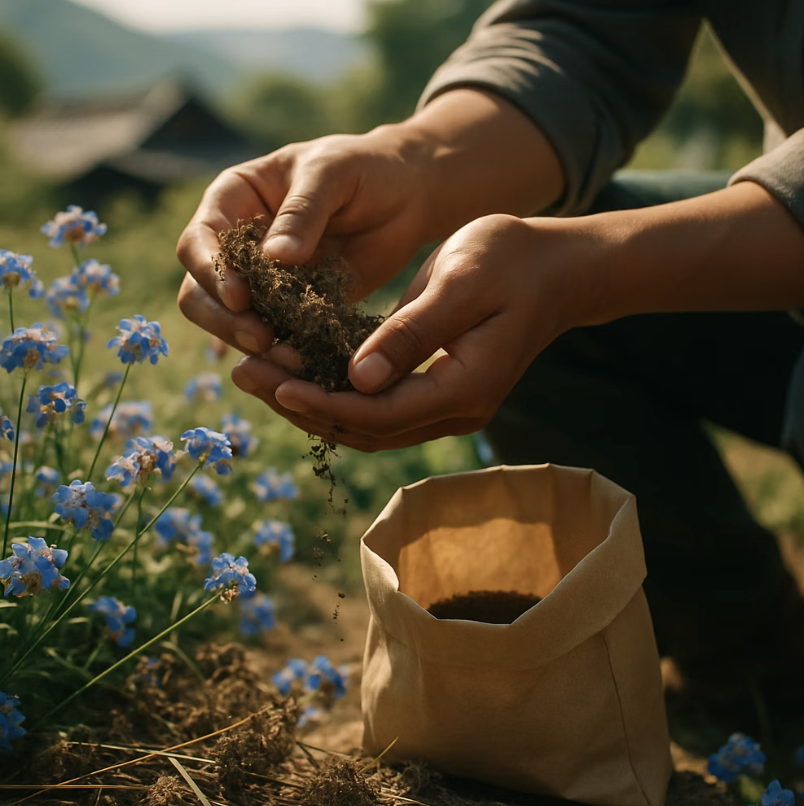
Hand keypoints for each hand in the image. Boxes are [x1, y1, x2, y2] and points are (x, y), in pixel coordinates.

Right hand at [176, 127, 434, 356]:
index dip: (210, 272)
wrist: (407, 195)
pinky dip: (286, 351)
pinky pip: (278, 334)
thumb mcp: (332, 173)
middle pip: (201, 291)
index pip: (199, 241)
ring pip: (232, 321)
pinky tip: (307, 363)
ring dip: (251, 343)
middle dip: (225, 319)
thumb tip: (274, 257)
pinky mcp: (295, 308)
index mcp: (233, 201)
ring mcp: (264, 280)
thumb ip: (303, 212)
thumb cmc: (364, 168)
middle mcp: (238, 244)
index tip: (240, 297)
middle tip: (261, 339)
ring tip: (289, 357)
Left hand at [230, 214, 587, 450]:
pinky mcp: (436, 388)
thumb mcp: (461, 283)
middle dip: (302, 406)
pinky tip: (298, 370)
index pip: (379, 415)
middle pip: (364, 428)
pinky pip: (377, 405)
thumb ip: (413, 332)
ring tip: (258, 374)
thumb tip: (358, 378)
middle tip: (245, 376)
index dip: (323, 403)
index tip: (274, 381)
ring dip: (311, 403)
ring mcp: (447, 405)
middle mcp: (454, 410)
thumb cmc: (512, 262)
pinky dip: (334, 393)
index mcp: (463, 389)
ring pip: (366, 423)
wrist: (555, 269)